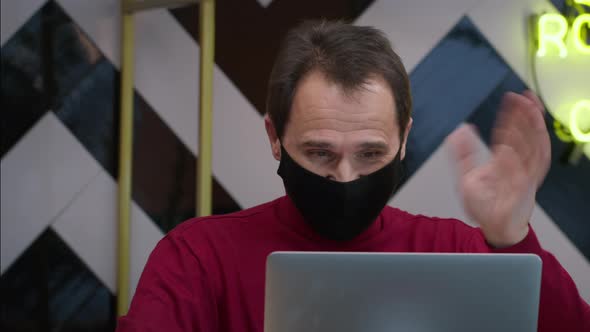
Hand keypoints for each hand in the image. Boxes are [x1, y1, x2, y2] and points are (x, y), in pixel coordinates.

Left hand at [447, 91, 550, 247]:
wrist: (493, 230)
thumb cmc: (484, 207)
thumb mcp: (466, 177)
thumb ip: (462, 154)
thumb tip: (460, 129)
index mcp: (504, 162)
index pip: (510, 133)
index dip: (512, 115)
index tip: (511, 97)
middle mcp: (517, 166)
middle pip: (526, 136)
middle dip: (526, 115)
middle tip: (524, 96)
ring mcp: (524, 176)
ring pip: (533, 147)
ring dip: (533, 128)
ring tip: (530, 109)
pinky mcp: (526, 189)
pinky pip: (531, 169)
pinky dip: (530, 153)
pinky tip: (526, 138)